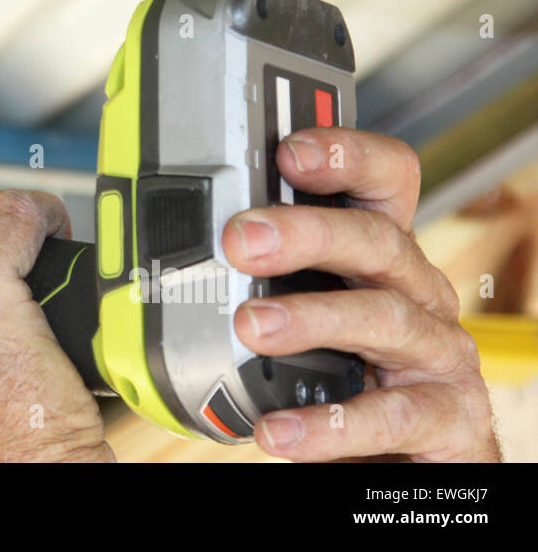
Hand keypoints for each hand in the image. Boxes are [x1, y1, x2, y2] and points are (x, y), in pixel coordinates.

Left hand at [222, 127, 498, 461]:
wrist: (401, 454)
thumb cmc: (345, 371)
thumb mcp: (305, 307)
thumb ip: (256, 276)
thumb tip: (159, 253)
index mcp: (379, 253)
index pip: (381, 180)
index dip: (345, 155)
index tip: (288, 151)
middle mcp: (415, 291)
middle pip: (375, 238)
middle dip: (307, 232)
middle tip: (241, 239)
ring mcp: (435, 352)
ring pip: (381, 317)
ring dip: (312, 318)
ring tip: (250, 326)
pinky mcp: (446, 416)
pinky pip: (390, 416)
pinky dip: (330, 424)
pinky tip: (279, 430)